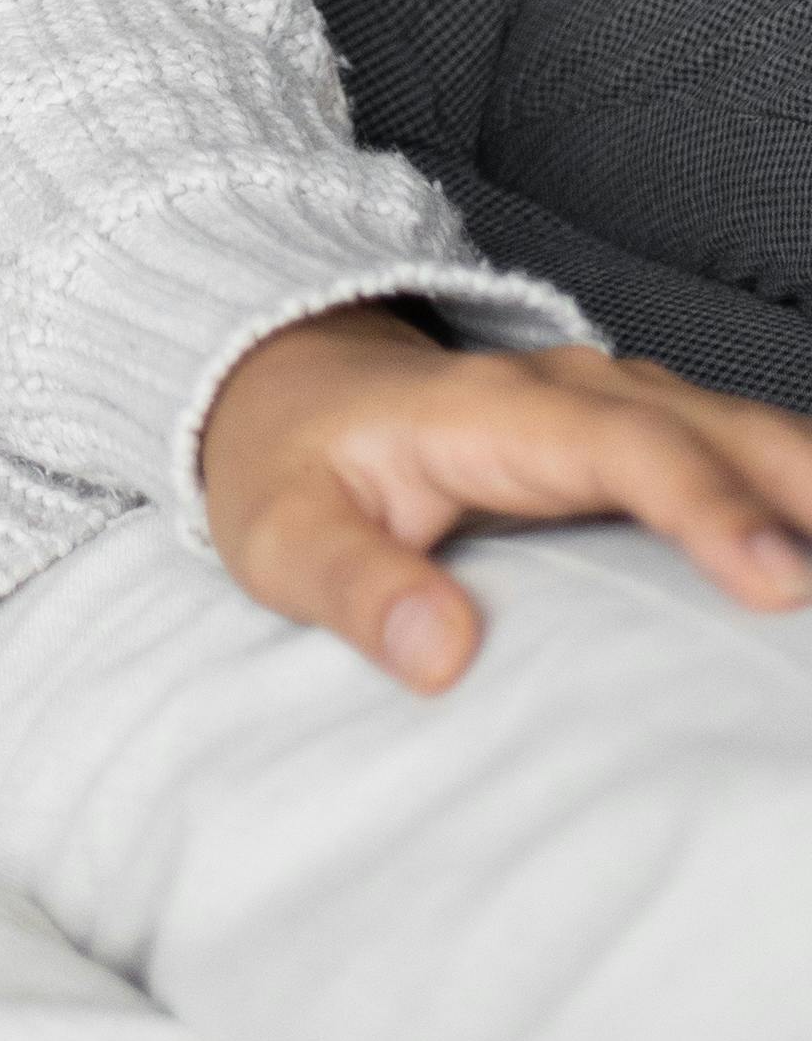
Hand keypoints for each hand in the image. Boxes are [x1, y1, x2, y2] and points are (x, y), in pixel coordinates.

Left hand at [201, 303, 811, 690]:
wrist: (282, 384)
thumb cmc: (288, 465)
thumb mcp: (282, 534)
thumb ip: (353, 587)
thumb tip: (442, 656)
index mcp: (497, 412)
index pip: (626, 446)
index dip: (707, 507)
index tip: (778, 581)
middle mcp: (576, 393)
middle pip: (721, 429)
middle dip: (808, 497)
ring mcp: (619, 407)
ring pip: (749, 432)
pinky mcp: (640, 435)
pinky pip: (742, 453)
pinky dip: (800, 494)